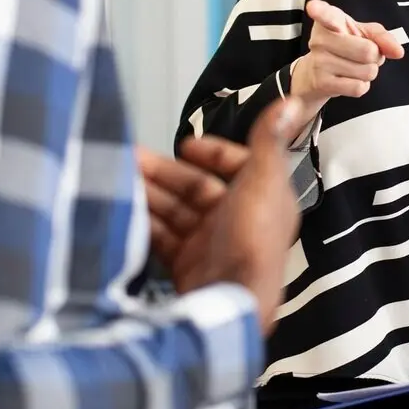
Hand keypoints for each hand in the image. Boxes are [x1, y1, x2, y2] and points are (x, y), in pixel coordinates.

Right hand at [143, 99, 302, 330]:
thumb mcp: (262, 184)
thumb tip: (293, 100)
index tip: (185, 145)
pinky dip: (144, 225)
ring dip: (149, 195)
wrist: (228, 307)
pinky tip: (122, 213)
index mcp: (263, 200)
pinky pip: (162, 239)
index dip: (214, 153)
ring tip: (115, 180)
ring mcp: (212, 246)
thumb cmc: (250, 242)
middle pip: (197, 189)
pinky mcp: (189, 267)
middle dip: (164, 172)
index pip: (239, 167)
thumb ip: (269, 142)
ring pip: (175, 212)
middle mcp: (239, 221)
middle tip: (128, 158)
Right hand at [290, 0, 405, 121]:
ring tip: (353, 67)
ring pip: (367, 71)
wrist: (315, 74)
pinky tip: (349, 80)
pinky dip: (362, 86)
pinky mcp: (321, 83)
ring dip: (368, 72)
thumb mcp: (363, 34)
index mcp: (329, 21)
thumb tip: (397, 52)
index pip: (326, 15)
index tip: (312, 7)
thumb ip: (382, 37)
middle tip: (361, 55)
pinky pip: (359, 87)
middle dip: (375, 57)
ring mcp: (319, 62)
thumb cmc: (343, 47)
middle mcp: (320, 40)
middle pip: (368, 51)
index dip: (320, 10)